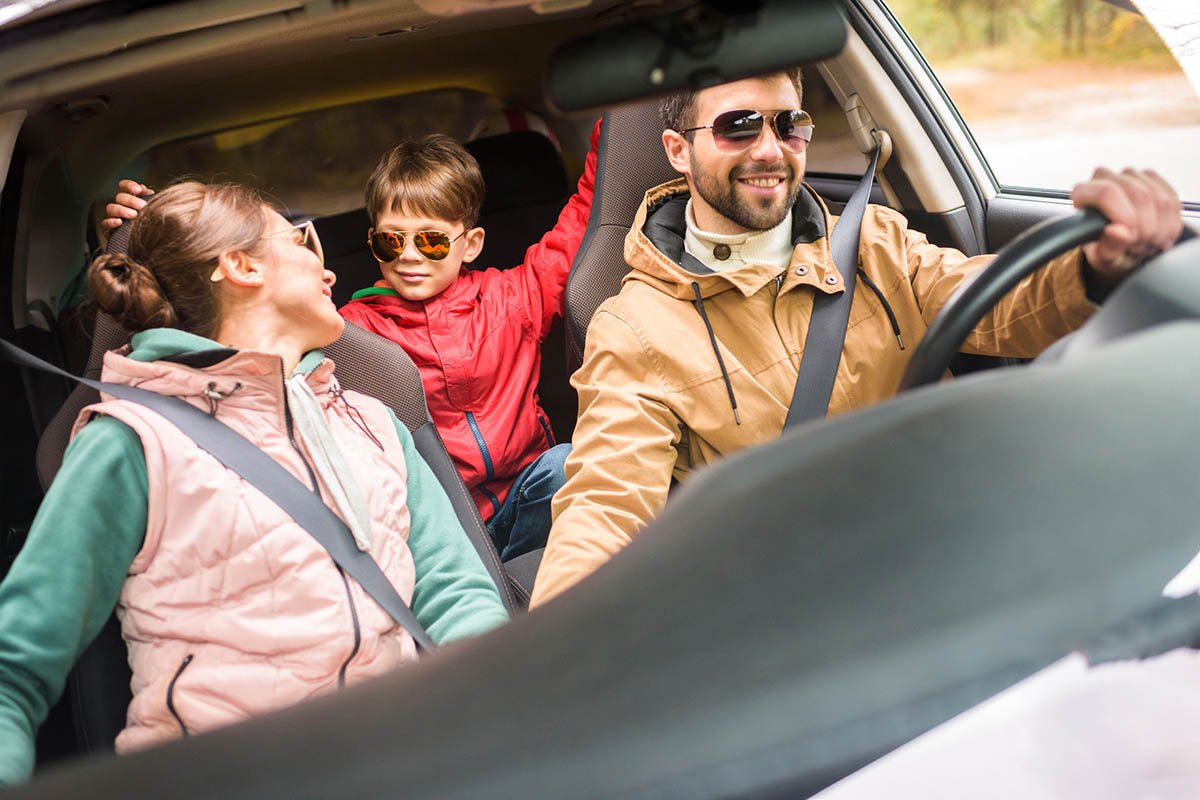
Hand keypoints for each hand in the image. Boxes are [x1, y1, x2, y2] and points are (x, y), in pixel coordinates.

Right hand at [100, 180, 153, 232]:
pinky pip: (105, 223)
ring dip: (122, 210)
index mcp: (130, 199)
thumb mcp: (153, 211)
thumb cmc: (151, 225)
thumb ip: (150, 199)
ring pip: (111, 208)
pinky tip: (120, 222)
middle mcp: (120, 206)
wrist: (147, 247)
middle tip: (142, 206)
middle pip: (119, 197)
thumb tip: (147, 190)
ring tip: (133, 215)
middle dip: (130, 200)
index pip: (124, 186)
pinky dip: (111, 222)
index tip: (138, 190)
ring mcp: (113, 217)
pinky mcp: (109, 230)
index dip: (129, 185)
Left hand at [1072, 168, 1181, 283]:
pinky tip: (1159, 235)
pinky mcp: (1153, 180)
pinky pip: (1172, 200)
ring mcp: (1130, 176)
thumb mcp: (1103, 258)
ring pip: (1159, 197)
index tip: (1131, 237)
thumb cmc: (1106, 250)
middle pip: (1138, 194)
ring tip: (1147, 242)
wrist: (1122, 248)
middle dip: (1146, 226)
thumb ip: (1108, 247)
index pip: (1106, 193)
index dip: (1124, 216)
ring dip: (1159, 228)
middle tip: (1140, 246)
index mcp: (1084, 193)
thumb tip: (1118, 232)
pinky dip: (1170, 224)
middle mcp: (1106, 178)